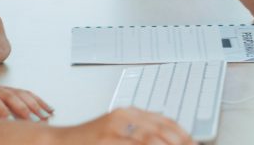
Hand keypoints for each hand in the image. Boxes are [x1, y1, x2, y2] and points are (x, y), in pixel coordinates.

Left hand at [0, 63, 52, 120]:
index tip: (5, 117)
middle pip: (8, 94)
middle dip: (22, 107)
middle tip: (34, 121)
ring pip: (19, 93)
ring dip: (33, 105)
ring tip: (46, 117)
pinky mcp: (1, 88)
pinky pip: (22, 92)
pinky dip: (36, 100)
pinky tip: (46, 109)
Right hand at [53, 108, 191, 144]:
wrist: (59, 142)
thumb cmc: (88, 141)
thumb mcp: (117, 132)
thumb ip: (139, 132)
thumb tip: (168, 137)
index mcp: (129, 112)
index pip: (165, 122)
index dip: (183, 135)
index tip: (194, 143)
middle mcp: (123, 117)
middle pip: (162, 130)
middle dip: (180, 142)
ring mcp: (114, 129)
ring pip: (151, 140)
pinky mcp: (106, 140)